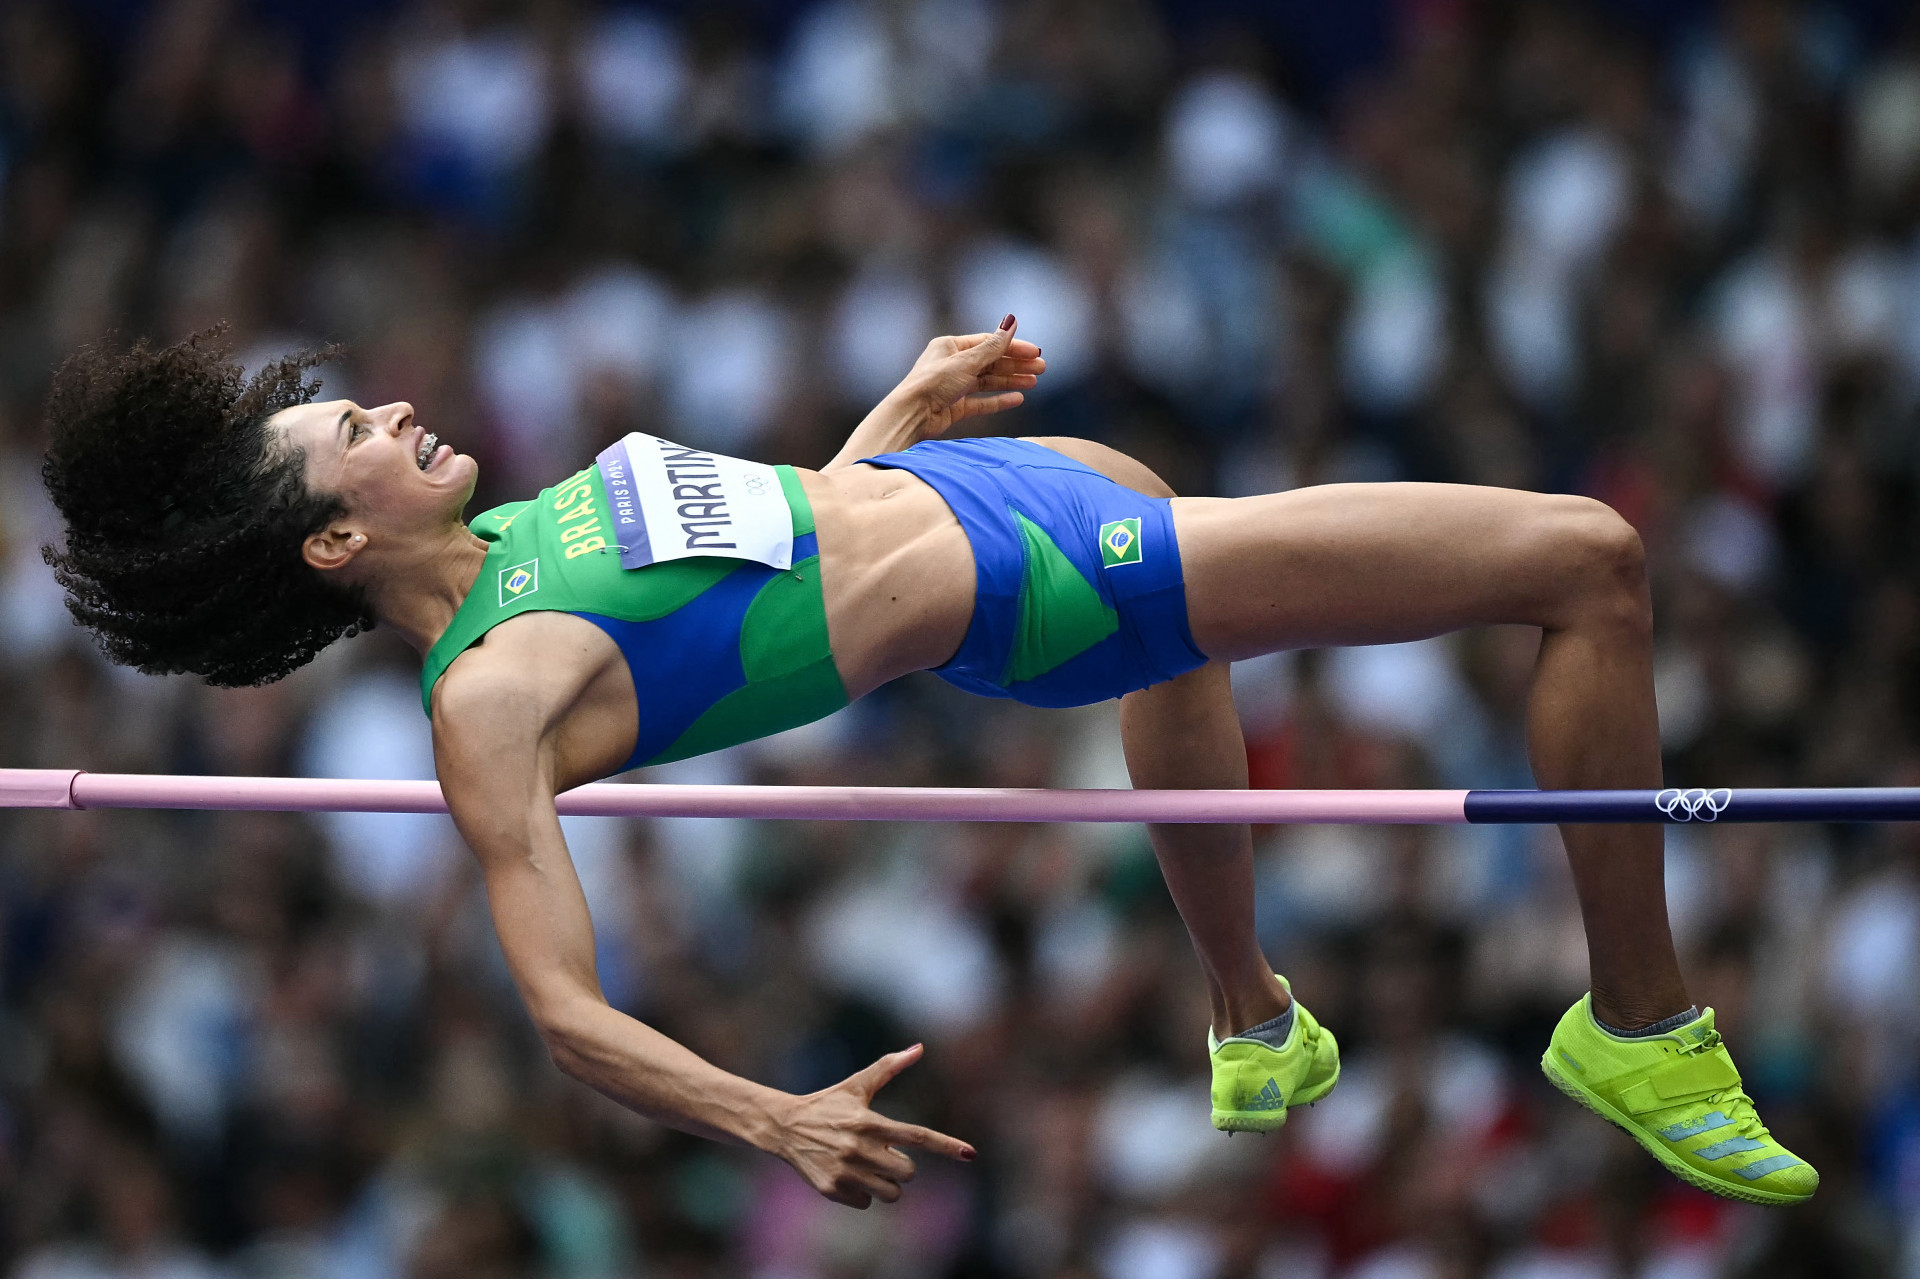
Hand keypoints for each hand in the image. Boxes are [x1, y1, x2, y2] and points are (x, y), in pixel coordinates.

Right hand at [770, 1043, 975, 1207]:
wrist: (784, 1126)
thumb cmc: (827, 1104)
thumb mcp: (857, 1086)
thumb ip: (888, 1068)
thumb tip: (919, 1048)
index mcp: (871, 1122)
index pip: (918, 1136)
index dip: (946, 1145)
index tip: (970, 1154)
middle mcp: (860, 1148)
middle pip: (908, 1172)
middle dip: (901, 1166)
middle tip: (883, 1154)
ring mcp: (846, 1171)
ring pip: (890, 1193)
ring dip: (885, 1183)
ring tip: (867, 1167)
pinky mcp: (832, 1190)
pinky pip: (866, 1203)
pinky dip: (862, 1194)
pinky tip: (846, 1175)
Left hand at [891, 315, 1045, 442]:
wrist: (911, 415)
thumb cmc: (932, 384)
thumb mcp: (966, 362)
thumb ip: (993, 346)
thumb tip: (1011, 321)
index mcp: (950, 347)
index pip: (988, 343)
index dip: (1013, 347)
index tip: (1035, 352)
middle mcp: (952, 364)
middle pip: (991, 362)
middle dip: (1016, 364)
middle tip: (1042, 368)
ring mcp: (953, 386)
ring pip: (988, 381)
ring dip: (1011, 380)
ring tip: (1034, 382)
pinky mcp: (954, 407)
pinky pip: (981, 401)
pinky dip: (998, 400)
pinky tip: (1017, 398)